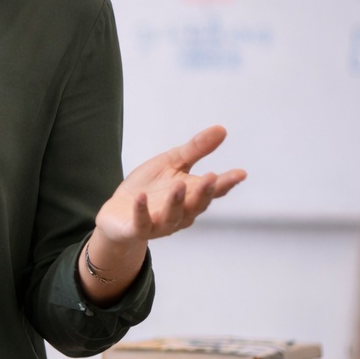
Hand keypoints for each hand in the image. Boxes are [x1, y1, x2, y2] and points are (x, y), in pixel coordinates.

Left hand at [95, 125, 245, 252]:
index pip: (212, 190)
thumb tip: (221, 130)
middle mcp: (181, 213)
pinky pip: (141, 222)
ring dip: (176, 202)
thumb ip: (195, 149)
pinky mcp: (138, 229)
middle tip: (212, 177)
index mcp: (191, 195)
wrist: (119, 213)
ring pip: (173, 215)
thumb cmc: (150, 188)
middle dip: (204, 193)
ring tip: (178, 185)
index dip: (227, 182)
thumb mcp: (171, 163)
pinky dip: (141, 211)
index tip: (240, 173)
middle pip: (196, 205)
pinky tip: (141, 197)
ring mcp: (160, 223)